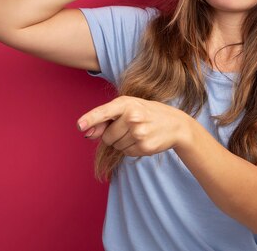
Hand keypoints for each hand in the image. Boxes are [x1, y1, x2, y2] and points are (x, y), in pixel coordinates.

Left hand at [77, 96, 191, 155]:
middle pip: (107, 136)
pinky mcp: (144, 147)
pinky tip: (142, 139)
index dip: (91, 119)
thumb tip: (86, 133)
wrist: (176, 124)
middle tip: (128, 127)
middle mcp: (132, 117)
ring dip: (122, 142)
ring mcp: (139, 133)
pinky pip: (126, 153)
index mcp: (126, 103)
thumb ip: (106, 119)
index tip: (80, 126)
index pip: (104, 112)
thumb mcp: (128, 108)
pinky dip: (131, 148)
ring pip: (115, 146)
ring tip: (137, 132)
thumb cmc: (147, 113)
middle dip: (112, 135)